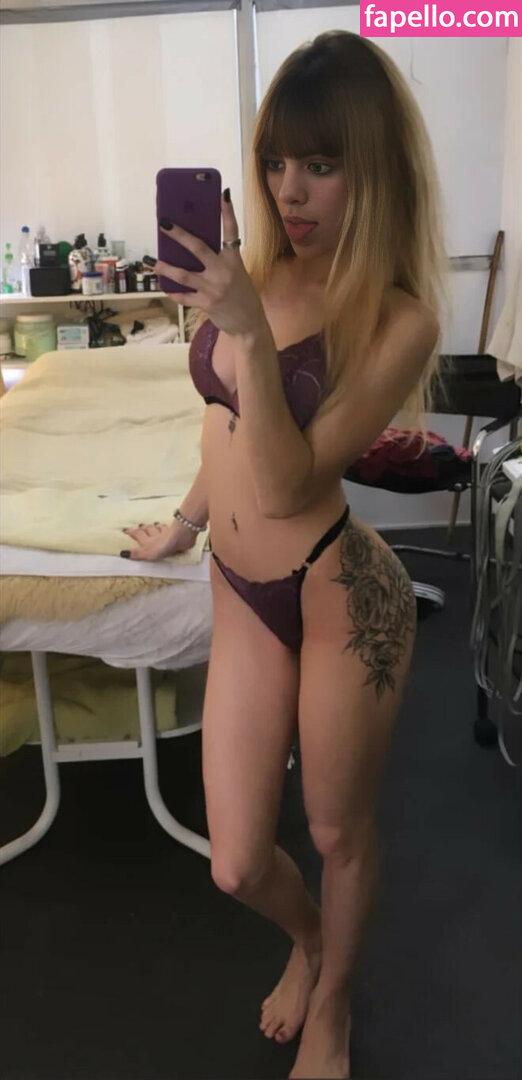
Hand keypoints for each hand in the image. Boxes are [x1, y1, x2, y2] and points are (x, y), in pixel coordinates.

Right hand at [120, 520, 198, 560]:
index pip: (137, 534)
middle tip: (140, 525)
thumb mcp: (146, 553)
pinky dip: (168, 527)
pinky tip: (169, 527)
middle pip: (148, 529)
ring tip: (154, 524)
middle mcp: (156, 536)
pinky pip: (171, 530)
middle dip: (143, 528)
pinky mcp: (177, 535)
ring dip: (155, 526)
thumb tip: (123, 554)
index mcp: (148, 541)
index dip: (131, 532)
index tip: (125, 530)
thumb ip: (136, 554)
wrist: (179, 539)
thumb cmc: (163, 547)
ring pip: (159, 528)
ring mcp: (167, 534)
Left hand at [150, 191, 267, 337]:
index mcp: (234, 261)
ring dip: (165, 267)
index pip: (232, 232)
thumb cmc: (242, 296)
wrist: (249, 324)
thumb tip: (194, 249)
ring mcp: (214, 288)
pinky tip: (164, 286)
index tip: (223, 195)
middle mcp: (224, 272)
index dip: (228, 213)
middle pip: (198, 248)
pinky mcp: (206, 303)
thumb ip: (220, 261)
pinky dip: (173, 292)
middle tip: (164, 224)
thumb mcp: (237, 274)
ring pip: (184, 274)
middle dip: (179, 235)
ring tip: (151, 262)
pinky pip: (184, 296)